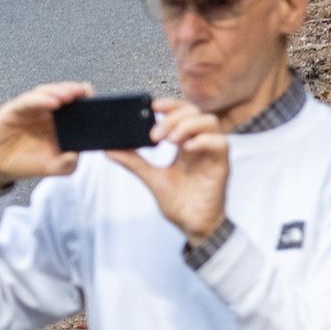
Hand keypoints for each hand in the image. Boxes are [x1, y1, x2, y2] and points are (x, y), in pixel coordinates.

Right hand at [0, 81, 102, 195]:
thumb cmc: (26, 163)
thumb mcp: (52, 167)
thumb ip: (67, 164)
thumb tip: (77, 155)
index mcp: (58, 123)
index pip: (73, 105)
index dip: (84, 99)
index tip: (96, 98)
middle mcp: (45, 112)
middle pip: (61, 94)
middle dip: (73, 91)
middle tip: (84, 91)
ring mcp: (30, 109)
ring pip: (46, 93)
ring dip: (58, 92)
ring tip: (70, 95)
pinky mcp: (14, 110)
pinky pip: (28, 101)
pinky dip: (40, 99)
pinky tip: (52, 102)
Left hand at [110, 99, 231, 240]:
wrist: (192, 225)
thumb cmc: (179, 202)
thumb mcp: (151, 178)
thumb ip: (134, 162)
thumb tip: (109, 150)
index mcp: (185, 144)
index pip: (183, 112)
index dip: (170, 104)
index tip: (152, 106)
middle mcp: (200, 145)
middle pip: (195, 112)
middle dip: (173, 117)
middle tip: (155, 136)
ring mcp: (212, 154)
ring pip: (210, 122)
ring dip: (187, 125)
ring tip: (170, 140)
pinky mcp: (221, 166)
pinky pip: (220, 143)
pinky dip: (203, 140)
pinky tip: (187, 148)